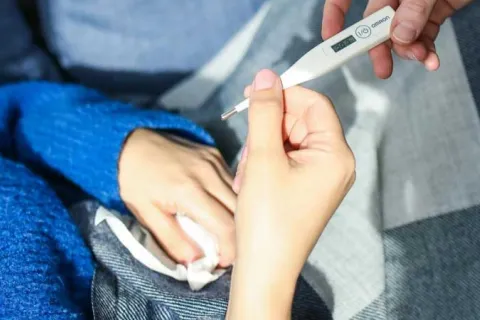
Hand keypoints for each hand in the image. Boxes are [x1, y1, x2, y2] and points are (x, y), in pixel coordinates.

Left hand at [118, 129, 235, 265]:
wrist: (130, 142)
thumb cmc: (135, 181)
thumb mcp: (146, 215)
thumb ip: (172, 240)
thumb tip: (196, 262)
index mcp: (189, 191)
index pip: (225, 226)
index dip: (230, 249)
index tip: (223, 262)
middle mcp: (208, 174)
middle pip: (240, 211)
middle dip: (238, 235)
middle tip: (226, 249)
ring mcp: (215, 161)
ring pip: (241, 195)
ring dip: (238, 216)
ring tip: (225, 231)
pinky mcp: (216, 154)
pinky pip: (233, 181)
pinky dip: (232, 198)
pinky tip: (221, 207)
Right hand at [227, 69, 354, 318]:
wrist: (264, 269)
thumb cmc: (267, 218)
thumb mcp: (263, 158)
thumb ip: (265, 112)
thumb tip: (267, 76)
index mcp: (336, 154)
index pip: (315, 104)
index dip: (285, 94)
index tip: (253, 95)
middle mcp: (335, 163)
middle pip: (301, 121)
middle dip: (269, 129)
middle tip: (249, 151)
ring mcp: (322, 177)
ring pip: (289, 140)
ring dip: (263, 148)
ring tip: (250, 176)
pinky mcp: (308, 187)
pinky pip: (287, 159)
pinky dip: (266, 163)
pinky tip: (253, 182)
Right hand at [322, 0, 472, 77]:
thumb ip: (413, 8)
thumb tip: (397, 36)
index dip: (334, 15)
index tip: (330, 39)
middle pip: (375, 24)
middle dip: (380, 48)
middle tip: (382, 69)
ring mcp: (413, 6)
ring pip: (400, 36)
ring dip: (409, 52)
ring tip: (423, 57)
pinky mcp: (431, 15)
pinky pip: (422, 38)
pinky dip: (426, 51)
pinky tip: (431, 59)